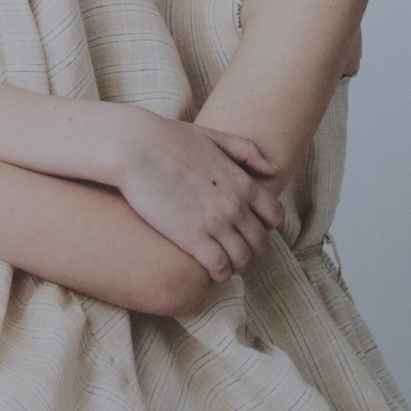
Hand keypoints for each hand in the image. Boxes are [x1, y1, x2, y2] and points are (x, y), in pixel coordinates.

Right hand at [112, 108, 283, 281]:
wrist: (136, 148)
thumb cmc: (170, 138)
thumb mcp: (214, 137)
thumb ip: (247, 151)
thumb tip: (274, 170)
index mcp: (243, 182)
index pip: (274, 216)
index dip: (268, 226)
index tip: (253, 228)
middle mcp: (236, 205)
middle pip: (260, 241)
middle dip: (253, 249)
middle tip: (239, 251)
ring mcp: (215, 223)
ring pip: (242, 258)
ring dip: (237, 265)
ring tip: (226, 265)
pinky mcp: (192, 238)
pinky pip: (219, 266)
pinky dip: (220, 273)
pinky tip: (212, 271)